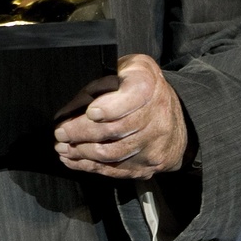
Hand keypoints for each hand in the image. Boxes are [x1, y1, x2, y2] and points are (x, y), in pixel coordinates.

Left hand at [53, 54, 188, 178]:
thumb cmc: (142, 87)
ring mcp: (154, 144)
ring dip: (82, 153)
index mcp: (147, 85)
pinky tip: (76, 160)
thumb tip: (67, 113)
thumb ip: (96, 86)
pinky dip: (91, 167)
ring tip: (63, 148)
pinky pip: (116, 171)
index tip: (88, 113)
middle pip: (114, 130)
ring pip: (111, 154)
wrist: (179, 116)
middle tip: (61, 133)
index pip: (128, 100)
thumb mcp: (122, 70)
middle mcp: (156, 116)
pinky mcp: (150, 165)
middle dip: (81, 133)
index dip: (107, 109)